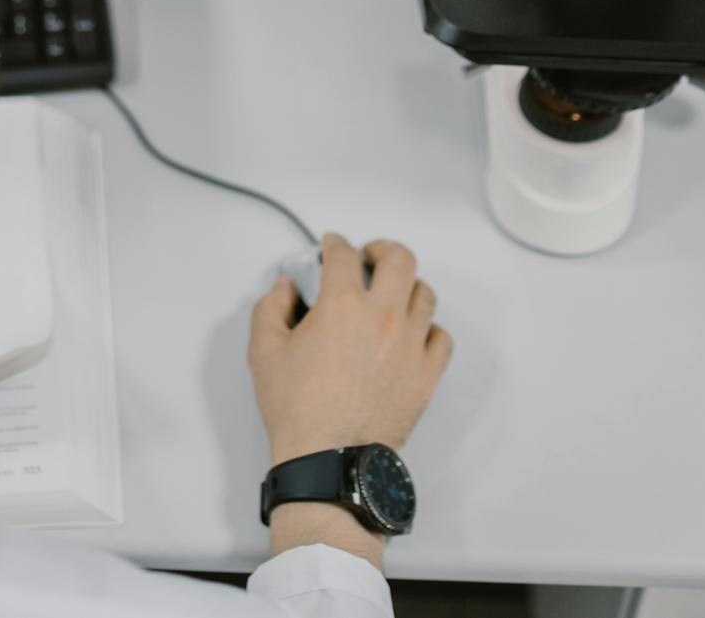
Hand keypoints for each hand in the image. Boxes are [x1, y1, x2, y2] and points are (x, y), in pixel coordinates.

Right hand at [248, 235, 452, 464]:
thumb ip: (271, 307)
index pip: (344, 254)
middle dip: (381, 249)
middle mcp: (383, 318)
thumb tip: (286, 287)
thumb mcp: (263, 351)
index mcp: (342, 306)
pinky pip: (441, 337)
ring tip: (391, 295)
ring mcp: (411, 346)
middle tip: (368, 257)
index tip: (330, 247)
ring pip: (425, 294)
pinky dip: (427, 328)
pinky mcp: (427, 375)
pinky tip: (411, 333)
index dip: (334, 244)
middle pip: (400, 258)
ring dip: (406, 286)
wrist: (329, 460)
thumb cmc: (296, 409)